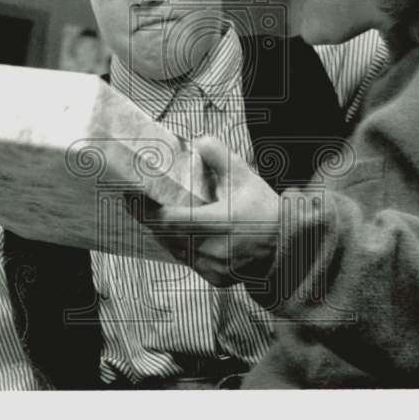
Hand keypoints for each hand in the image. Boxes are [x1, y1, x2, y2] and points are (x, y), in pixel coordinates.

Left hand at [144, 135, 279, 286]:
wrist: (287, 245)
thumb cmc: (264, 210)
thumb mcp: (245, 176)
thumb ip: (219, 155)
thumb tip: (197, 141)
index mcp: (218, 224)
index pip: (169, 221)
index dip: (145, 210)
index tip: (131, 196)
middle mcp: (212, 250)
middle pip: (166, 236)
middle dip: (151, 220)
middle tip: (139, 202)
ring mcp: (213, 268)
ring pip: (175, 250)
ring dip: (164, 234)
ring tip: (157, 215)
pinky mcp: (215, 279)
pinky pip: (188, 261)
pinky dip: (180, 247)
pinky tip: (180, 234)